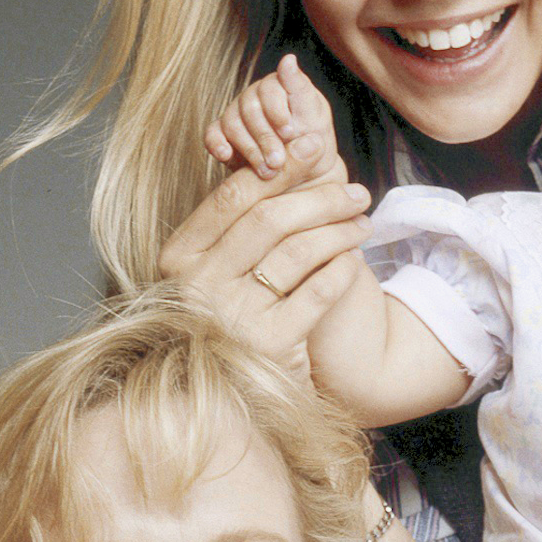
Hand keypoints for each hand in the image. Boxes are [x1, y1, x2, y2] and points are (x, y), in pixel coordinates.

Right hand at [159, 101, 374, 371]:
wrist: (234, 394)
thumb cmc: (232, 319)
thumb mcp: (220, 271)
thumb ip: (240, 224)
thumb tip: (288, 156)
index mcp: (178, 257)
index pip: (233, 197)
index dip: (279, 168)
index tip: (314, 147)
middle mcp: (197, 285)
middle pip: (269, 220)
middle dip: (320, 198)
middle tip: (356, 192)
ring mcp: (231, 316)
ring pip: (297, 252)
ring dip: (339, 231)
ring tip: (362, 224)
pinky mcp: (269, 345)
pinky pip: (318, 292)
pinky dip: (341, 270)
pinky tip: (354, 260)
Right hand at [207, 50, 329, 176]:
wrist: (305, 174)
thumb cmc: (313, 142)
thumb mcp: (315, 117)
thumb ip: (300, 88)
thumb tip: (288, 58)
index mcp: (279, 86)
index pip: (270, 89)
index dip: (277, 111)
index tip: (289, 133)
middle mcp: (256, 95)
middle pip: (250, 108)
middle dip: (265, 137)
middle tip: (278, 162)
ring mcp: (238, 113)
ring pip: (233, 123)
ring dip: (249, 149)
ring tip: (267, 171)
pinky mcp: (224, 134)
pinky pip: (213, 134)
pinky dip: (217, 144)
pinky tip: (226, 156)